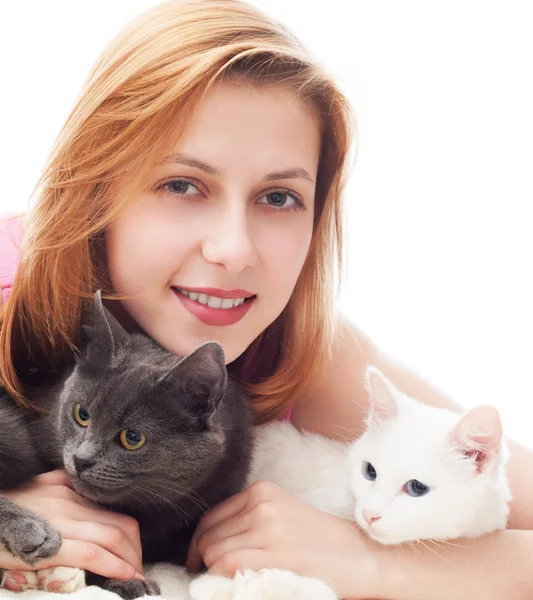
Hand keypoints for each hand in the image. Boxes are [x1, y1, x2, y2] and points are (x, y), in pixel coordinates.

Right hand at [1, 470, 143, 579]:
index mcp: (68, 493)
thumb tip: (74, 482)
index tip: (133, 553)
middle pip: (120, 525)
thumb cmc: (4, 508)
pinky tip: (125, 576)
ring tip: (136, 577)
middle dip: (135, 551)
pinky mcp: (50, 544)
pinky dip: (113, 565)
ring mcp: (61, 522)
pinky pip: (91, 553)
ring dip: (131, 560)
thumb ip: (57, 484)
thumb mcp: (33, 488)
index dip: (130, 535)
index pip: (113, 512)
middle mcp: (70, 504)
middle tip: (139, 570)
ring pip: (112, 537)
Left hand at [186, 481, 380, 598]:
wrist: (358, 555)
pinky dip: (219, 578)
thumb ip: (248, 518)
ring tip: (224, 582)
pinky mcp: (276, 554)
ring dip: (211, 572)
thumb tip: (206, 541)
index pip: (211, 516)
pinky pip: (227, 565)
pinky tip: (230, 586)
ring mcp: (269, 528)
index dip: (198, 542)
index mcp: (262, 491)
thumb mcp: (281, 513)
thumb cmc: (318, 540)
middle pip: (209, 535)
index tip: (198, 560)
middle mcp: (262, 504)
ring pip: (213, 552)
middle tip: (210, 577)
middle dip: (203, 559)